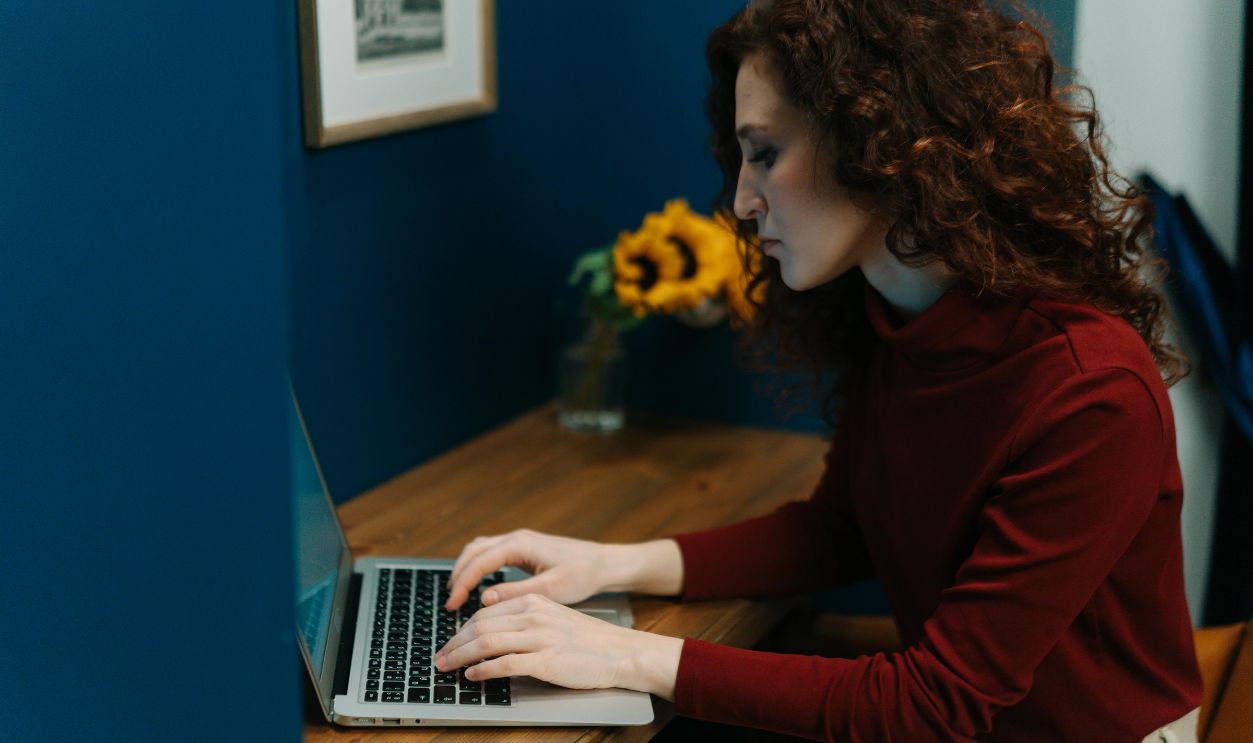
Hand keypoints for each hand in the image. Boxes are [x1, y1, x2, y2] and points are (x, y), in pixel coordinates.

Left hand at [433, 593, 682, 698]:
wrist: (619, 651)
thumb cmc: (587, 639)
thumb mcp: (552, 617)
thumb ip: (523, 620)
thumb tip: (490, 634)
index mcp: (533, 600)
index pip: (485, 611)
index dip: (462, 629)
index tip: (450, 642)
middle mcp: (534, 614)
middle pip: (480, 625)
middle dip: (454, 643)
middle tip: (439, 657)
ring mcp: (540, 636)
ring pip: (487, 642)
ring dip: (461, 656)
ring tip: (447, 667)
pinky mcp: (546, 659)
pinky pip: (505, 663)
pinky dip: (484, 670)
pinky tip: (473, 676)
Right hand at [444, 529, 612, 610]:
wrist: (604, 563)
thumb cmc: (582, 574)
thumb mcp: (550, 589)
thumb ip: (515, 592)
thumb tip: (484, 599)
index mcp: (520, 544)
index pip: (479, 562)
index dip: (462, 584)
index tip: (452, 604)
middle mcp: (517, 538)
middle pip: (474, 551)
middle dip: (458, 575)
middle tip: (450, 601)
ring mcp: (520, 541)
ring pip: (480, 549)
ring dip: (466, 568)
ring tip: (457, 592)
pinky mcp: (525, 548)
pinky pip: (492, 552)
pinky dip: (478, 565)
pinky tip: (477, 582)